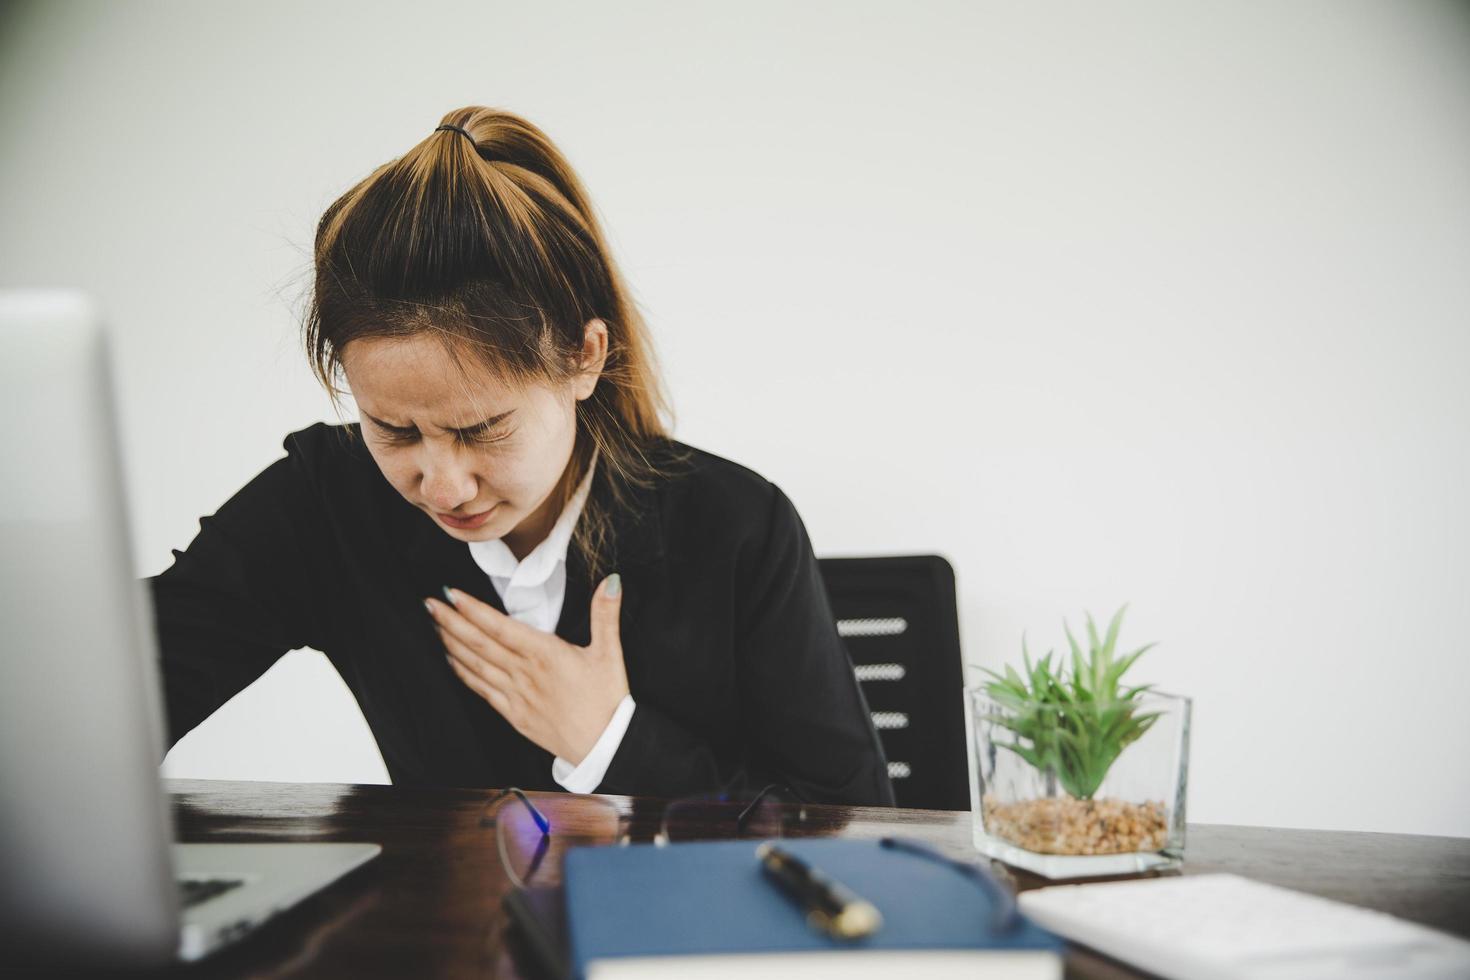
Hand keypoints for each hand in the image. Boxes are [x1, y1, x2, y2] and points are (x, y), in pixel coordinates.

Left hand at [425, 574, 628, 764]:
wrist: (604, 747)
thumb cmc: (608, 700)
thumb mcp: (610, 653)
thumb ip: (605, 614)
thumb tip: (611, 581)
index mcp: (545, 654)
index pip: (500, 626)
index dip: (473, 609)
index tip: (451, 594)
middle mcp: (524, 673)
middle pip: (479, 643)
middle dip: (451, 621)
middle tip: (429, 603)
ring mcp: (515, 695)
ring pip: (475, 665)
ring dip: (451, 643)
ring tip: (433, 625)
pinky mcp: (513, 715)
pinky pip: (481, 690)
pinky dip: (462, 673)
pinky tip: (450, 660)